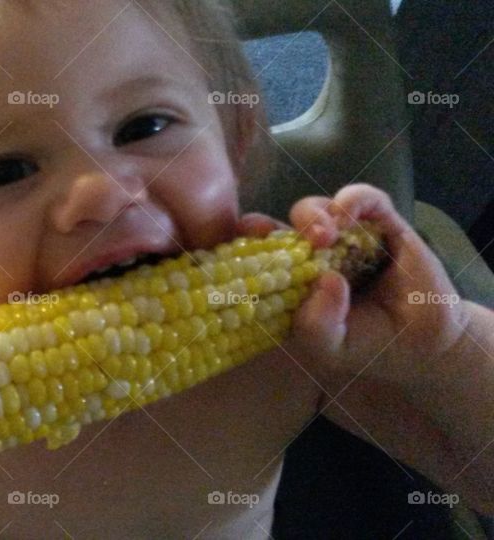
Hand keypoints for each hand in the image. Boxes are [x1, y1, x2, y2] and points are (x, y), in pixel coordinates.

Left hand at [236, 183, 469, 394]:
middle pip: (280, 227)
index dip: (242, 244)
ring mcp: (346, 237)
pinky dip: (352, 200)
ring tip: (323, 237)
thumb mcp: (330, 347)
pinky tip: (348, 218)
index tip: (239, 242)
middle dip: (272, 225)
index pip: (256, 255)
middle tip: (279, 242)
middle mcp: (312, 255)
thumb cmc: (366, 345)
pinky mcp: (383, 224)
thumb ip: (315, 326)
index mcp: (291, 281)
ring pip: (317, 208)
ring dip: (312, 216)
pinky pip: (364, 198)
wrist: (424, 344)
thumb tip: (326, 281)